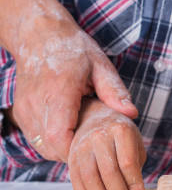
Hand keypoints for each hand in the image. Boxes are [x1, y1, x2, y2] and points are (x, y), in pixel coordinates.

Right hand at [3, 0, 137, 161]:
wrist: (39, 35)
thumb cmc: (73, 49)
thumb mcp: (100, 65)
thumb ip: (115, 91)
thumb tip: (132, 113)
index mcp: (58, 90)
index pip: (58, 135)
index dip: (76, 151)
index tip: (95, 148)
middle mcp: (36, 102)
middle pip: (51, 147)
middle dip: (74, 154)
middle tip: (94, 145)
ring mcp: (25, 109)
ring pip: (43, 147)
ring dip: (63, 149)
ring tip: (81, 136)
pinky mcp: (20, 113)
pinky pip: (36, 140)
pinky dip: (52, 142)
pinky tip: (68, 130)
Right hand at [68, 98, 145, 189]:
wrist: (94, 118)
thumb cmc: (120, 135)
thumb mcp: (134, 143)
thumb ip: (136, 167)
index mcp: (120, 130)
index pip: (128, 162)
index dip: (134, 185)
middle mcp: (99, 136)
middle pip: (109, 172)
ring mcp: (82, 145)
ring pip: (91, 178)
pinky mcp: (71, 156)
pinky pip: (75, 179)